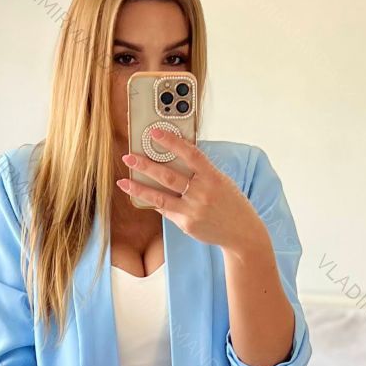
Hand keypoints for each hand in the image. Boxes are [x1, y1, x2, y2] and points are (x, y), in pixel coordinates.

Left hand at [116, 129, 267, 254]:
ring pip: (160, 197)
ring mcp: (193, 210)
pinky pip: (166, 210)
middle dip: (146, 165)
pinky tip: (140, 196)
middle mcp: (202, 193)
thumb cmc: (230, 203)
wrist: (241, 233)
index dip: (171, 141)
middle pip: (169, 176)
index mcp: (212, 177)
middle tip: (129, 157)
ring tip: (124, 181)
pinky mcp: (187, 224)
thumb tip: (175, 159)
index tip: (154, 132)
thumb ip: (201, 172)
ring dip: (139, 188)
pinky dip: (153, 202)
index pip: (190, 154)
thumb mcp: (221, 182)